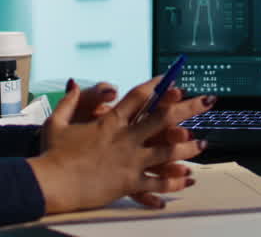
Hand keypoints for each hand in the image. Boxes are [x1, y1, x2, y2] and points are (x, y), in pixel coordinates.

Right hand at [29, 77, 212, 214]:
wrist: (52, 182)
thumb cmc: (52, 153)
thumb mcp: (57, 123)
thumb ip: (69, 102)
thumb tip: (75, 84)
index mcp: (111, 122)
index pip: (139, 97)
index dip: (157, 85)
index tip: (172, 78)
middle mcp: (125, 138)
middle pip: (164, 119)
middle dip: (188, 108)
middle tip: (208, 101)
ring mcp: (129, 161)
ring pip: (167, 152)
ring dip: (187, 147)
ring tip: (203, 143)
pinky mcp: (128, 182)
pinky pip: (156, 182)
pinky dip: (172, 181)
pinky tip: (187, 179)